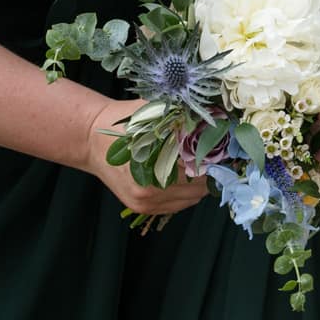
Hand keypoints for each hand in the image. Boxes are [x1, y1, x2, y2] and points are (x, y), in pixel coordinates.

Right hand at [80, 97, 209, 216]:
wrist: (91, 139)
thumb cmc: (124, 122)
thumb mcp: (154, 112)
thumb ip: (183, 117)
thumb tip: (218, 116)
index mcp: (153, 165)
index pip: (200, 167)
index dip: (217, 156)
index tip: (228, 146)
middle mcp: (149, 190)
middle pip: (199, 186)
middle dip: (212, 170)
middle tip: (221, 154)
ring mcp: (145, 203)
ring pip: (191, 199)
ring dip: (202, 183)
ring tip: (206, 164)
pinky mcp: (142, 208)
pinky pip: (178, 204)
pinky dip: (188, 192)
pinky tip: (188, 175)